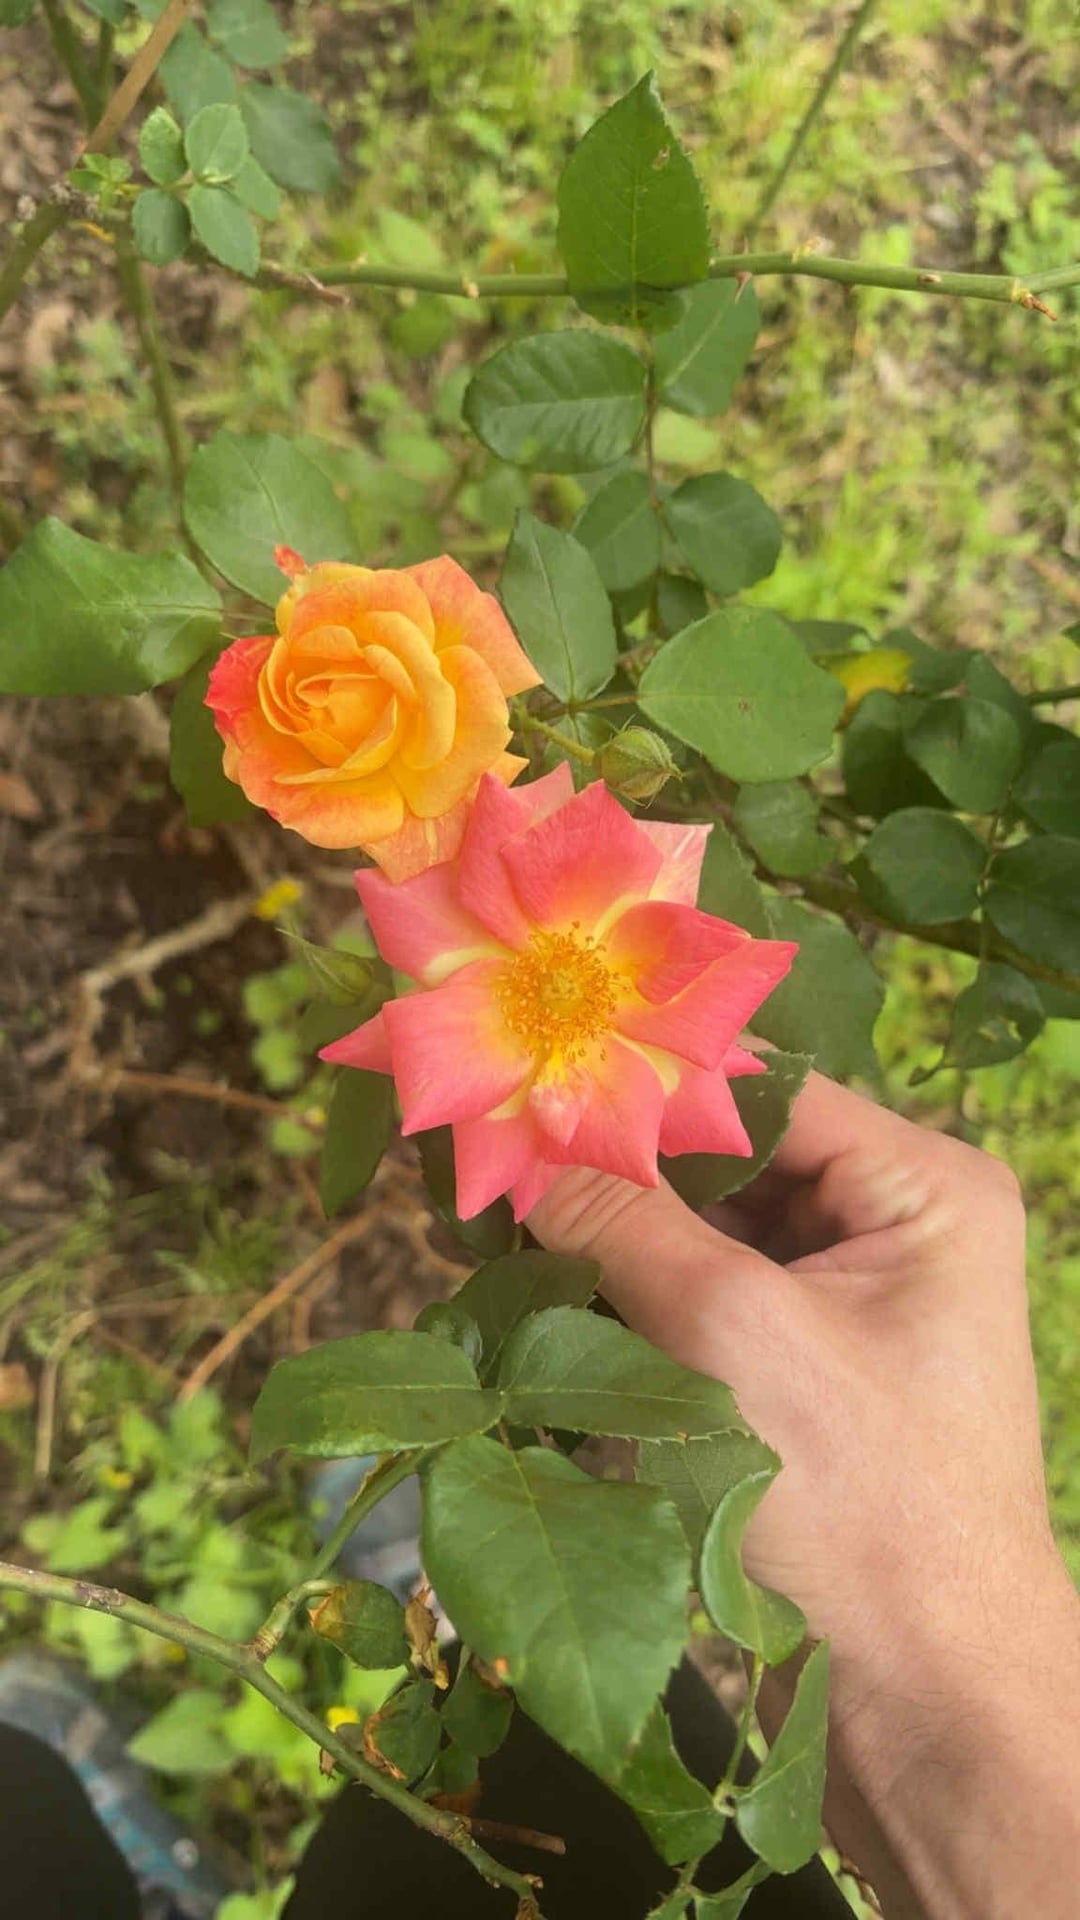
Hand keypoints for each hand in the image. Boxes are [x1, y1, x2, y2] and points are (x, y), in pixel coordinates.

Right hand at [528, 1072, 1079, 1917]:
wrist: (926, 1695)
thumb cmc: (860, 1501)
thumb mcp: (730, 1333)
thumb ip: (622, 1221)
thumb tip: (521, 1145)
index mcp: (924, 1185)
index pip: (764, 1089)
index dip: (646, 1086)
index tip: (529, 1086)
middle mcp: (899, 1224)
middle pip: (731, 1161)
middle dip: (620, 1172)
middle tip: (498, 1167)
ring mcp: (855, 1302)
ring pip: (710, 1233)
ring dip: (616, 1240)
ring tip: (504, 1233)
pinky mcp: (809, 1371)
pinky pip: (709, 1302)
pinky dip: (635, 1302)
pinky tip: (550, 1301)